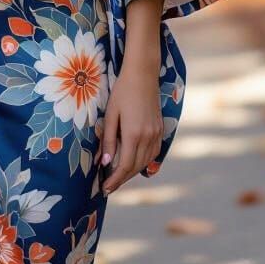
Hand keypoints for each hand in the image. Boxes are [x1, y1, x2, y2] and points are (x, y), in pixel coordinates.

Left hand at [99, 57, 161, 194]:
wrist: (142, 75)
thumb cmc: (122, 92)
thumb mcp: (111, 114)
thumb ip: (108, 139)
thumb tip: (104, 163)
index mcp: (133, 134)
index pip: (124, 166)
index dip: (115, 180)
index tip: (105, 188)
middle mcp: (148, 137)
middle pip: (135, 168)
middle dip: (122, 179)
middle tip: (108, 186)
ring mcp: (156, 134)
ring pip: (145, 162)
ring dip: (132, 171)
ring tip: (118, 175)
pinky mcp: (160, 130)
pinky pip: (153, 153)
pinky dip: (143, 161)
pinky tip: (134, 161)